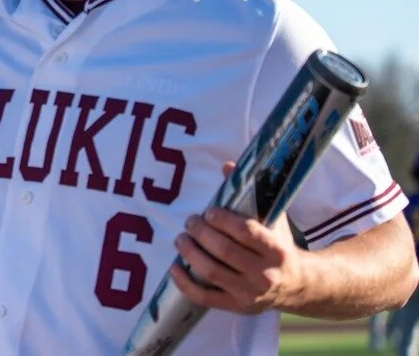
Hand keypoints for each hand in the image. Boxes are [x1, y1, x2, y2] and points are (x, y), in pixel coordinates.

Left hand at [168, 162, 304, 313]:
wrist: (297, 285)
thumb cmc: (278, 246)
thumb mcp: (272, 219)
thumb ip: (250, 194)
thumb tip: (227, 166)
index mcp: (276, 250)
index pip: (246, 232)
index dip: (223, 220)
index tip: (209, 211)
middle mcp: (265, 274)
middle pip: (224, 251)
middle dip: (201, 233)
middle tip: (190, 222)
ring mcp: (249, 293)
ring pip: (211, 272)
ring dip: (190, 253)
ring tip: (181, 238)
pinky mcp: (236, 307)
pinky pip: (205, 298)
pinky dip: (186, 283)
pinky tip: (174, 268)